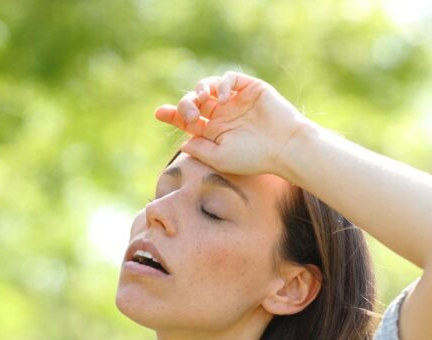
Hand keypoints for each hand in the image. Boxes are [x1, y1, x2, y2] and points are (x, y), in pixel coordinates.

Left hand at [154, 71, 312, 176]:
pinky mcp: (249, 88)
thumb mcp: (220, 157)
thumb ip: (199, 149)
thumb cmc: (253, 157)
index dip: (172, 115)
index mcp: (213, 132)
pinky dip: (221, 83)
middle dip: (185, 105)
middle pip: (194, 102)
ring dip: (199, 90)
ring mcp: (235, 101)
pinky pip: (229, 78)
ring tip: (202, 99)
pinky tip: (222, 96)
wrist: (284, 147)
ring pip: (208, 87)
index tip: (159, 113)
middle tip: (189, 116)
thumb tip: (182, 141)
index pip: (187, 120)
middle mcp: (222, 115)